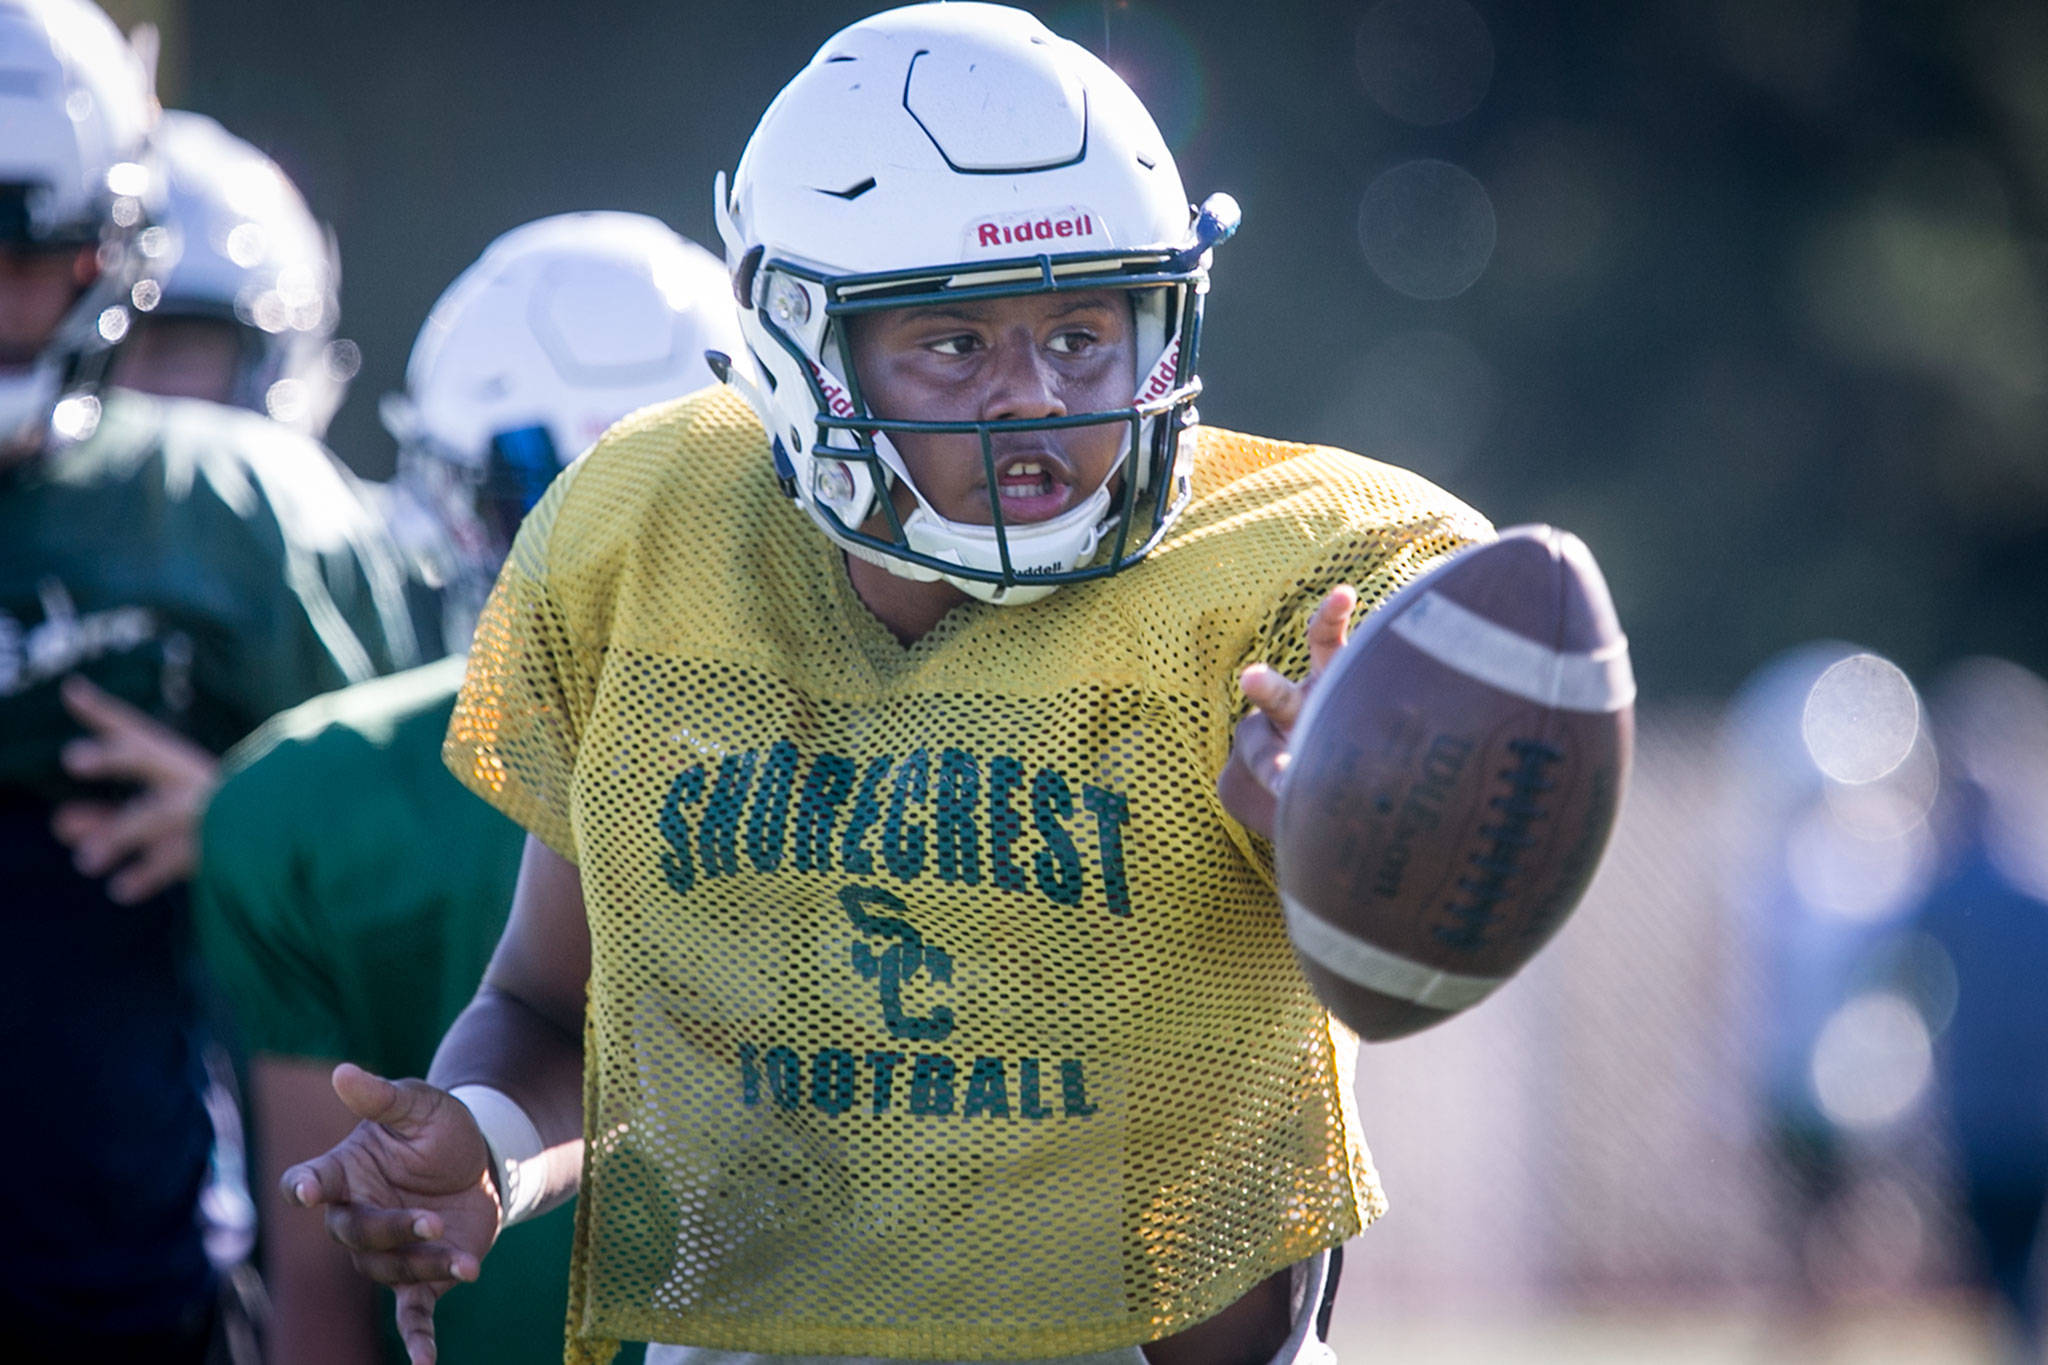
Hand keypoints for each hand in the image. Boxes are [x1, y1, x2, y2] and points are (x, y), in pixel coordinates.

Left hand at [49, 674, 220, 902]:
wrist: (279, 836)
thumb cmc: (205, 828)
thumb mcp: (153, 822)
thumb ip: (105, 819)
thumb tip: (58, 824)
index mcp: (179, 764)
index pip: (135, 733)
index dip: (101, 713)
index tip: (71, 693)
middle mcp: (192, 780)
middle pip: (149, 758)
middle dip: (113, 757)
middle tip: (71, 759)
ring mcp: (207, 813)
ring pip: (158, 814)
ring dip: (120, 832)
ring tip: (84, 860)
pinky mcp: (220, 848)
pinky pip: (179, 858)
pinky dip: (149, 873)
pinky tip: (121, 889)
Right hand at [280, 1063, 502, 1364]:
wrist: (484, 1162)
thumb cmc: (440, 1129)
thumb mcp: (420, 1105)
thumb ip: (384, 1096)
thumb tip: (344, 1072)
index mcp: (345, 1171)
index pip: (311, 1182)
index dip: (305, 1187)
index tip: (305, 1190)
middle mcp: (356, 1216)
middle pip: (354, 1234)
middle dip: (391, 1231)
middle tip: (429, 1222)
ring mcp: (386, 1251)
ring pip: (388, 1269)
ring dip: (425, 1265)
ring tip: (464, 1260)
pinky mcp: (419, 1277)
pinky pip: (410, 1315)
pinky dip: (418, 1339)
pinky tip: (426, 1363)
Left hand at [1216, 585, 1357, 840]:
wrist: (1377, 757)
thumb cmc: (1372, 795)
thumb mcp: (1363, 825)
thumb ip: (1362, 854)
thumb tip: (1387, 920)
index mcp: (1286, 783)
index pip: (1267, 790)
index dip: (1280, 790)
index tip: (1297, 795)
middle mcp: (1292, 746)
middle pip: (1261, 751)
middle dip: (1263, 763)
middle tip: (1277, 774)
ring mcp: (1308, 705)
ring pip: (1282, 699)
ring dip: (1267, 692)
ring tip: (1250, 678)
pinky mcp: (1336, 669)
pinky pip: (1328, 638)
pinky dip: (1331, 617)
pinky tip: (1345, 594)